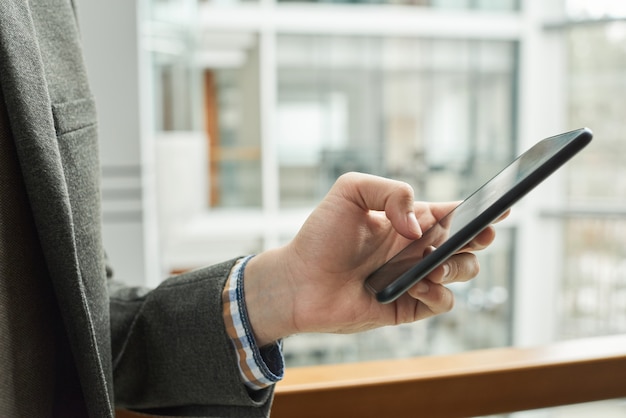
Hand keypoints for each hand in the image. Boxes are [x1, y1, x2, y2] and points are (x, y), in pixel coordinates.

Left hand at [244, 172, 504, 345]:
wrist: (298, 282)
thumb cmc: (320, 237)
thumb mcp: (350, 192)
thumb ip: (390, 192)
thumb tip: (418, 227)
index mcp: (408, 221)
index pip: (453, 214)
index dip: (479, 210)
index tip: (501, 206)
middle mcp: (415, 249)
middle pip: (467, 243)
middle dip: (479, 238)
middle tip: (478, 235)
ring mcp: (413, 279)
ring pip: (462, 272)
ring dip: (457, 267)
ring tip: (431, 267)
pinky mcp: (408, 308)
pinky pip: (442, 303)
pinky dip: (437, 294)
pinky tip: (417, 287)